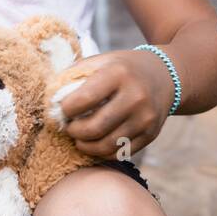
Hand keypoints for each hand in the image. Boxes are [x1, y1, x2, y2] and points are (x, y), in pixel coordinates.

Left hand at [54, 49, 175, 158]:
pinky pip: (120, 153)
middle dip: (73, 131)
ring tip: (79, 138)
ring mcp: (146, 118)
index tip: (62, 109)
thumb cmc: (122, 69)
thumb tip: (50, 99)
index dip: (66, 109)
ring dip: (85, 146)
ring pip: (106, 146)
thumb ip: (74, 76)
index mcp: (118, 74)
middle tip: (68, 127)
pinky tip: (95, 143)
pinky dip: (102, 152)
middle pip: (94, 128)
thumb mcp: (100, 61)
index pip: (83, 100)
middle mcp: (136, 97)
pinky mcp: (151, 134)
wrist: (166, 75)